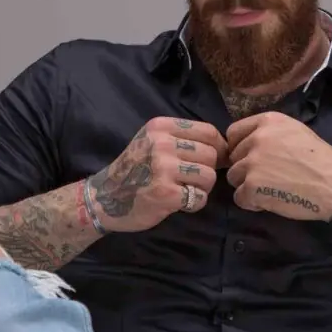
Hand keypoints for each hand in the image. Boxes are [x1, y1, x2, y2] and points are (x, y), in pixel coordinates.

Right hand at [86, 117, 227, 232]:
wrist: (105, 198)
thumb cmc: (134, 169)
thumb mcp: (152, 142)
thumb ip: (183, 139)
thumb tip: (227, 148)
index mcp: (161, 127)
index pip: (208, 132)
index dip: (218, 148)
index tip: (212, 161)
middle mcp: (162, 144)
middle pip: (211, 155)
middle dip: (207, 170)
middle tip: (190, 180)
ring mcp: (163, 168)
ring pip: (209, 176)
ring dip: (201, 188)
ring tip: (184, 190)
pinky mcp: (166, 193)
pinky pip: (200, 197)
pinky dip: (194, 203)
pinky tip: (179, 202)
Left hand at [226, 112, 331, 221]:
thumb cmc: (321, 160)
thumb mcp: (295, 131)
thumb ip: (270, 133)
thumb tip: (248, 144)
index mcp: (268, 121)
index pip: (233, 132)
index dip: (239, 147)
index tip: (250, 158)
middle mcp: (256, 138)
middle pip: (233, 157)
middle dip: (246, 168)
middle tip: (268, 177)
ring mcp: (252, 163)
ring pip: (233, 177)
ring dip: (247, 185)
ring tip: (270, 189)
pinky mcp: (252, 187)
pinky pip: (239, 197)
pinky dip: (252, 203)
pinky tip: (270, 201)